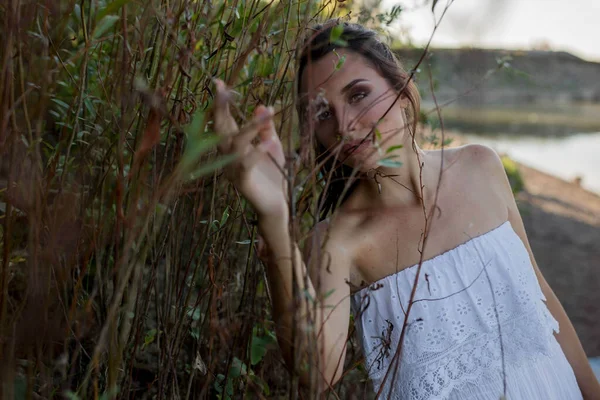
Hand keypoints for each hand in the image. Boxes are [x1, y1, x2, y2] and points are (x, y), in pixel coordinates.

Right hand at [213, 79, 287, 218]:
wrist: (276, 204)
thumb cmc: (272, 174)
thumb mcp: (271, 145)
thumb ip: (266, 127)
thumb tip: (262, 105)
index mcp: (233, 145)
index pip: (224, 120)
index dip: (221, 103)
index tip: (218, 83)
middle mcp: (227, 156)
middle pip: (220, 129)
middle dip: (220, 108)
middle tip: (222, 90)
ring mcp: (232, 169)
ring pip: (235, 144)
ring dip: (250, 127)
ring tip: (266, 115)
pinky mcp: (242, 182)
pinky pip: (246, 164)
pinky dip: (256, 152)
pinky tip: (268, 143)